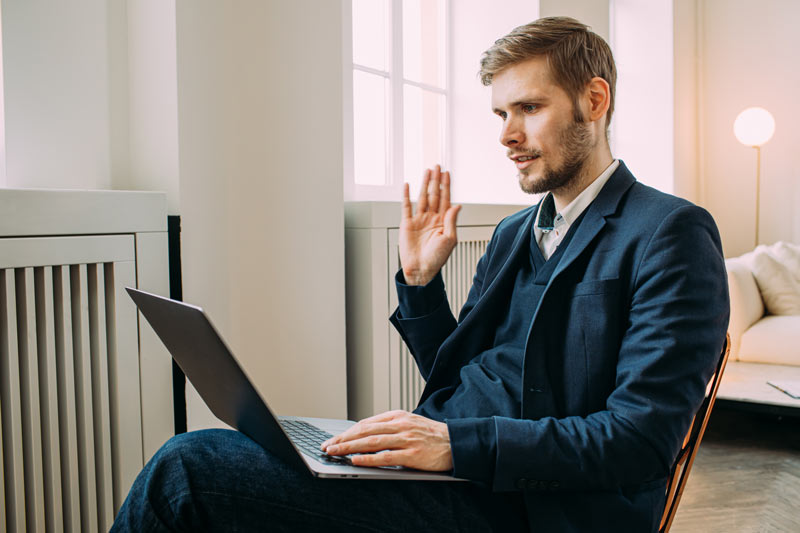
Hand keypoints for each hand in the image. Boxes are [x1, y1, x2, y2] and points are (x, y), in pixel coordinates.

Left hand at [321, 410, 452, 470]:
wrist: (456, 442)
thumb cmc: (432, 435)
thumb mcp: (409, 423)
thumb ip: (389, 427)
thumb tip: (365, 434)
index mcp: (398, 416)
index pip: (366, 423)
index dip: (347, 432)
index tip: (334, 439)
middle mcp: (400, 425)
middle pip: (365, 431)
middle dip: (343, 439)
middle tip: (327, 446)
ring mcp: (406, 439)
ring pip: (371, 442)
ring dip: (350, 447)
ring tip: (335, 452)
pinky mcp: (412, 454)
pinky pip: (386, 456)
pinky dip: (369, 458)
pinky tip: (356, 460)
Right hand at [399, 165, 460, 285]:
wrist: (421, 270)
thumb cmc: (437, 258)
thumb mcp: (450, 239)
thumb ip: (451, 220)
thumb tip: (457, 205)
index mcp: (443, 221)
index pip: (446, 199)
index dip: (446, 185)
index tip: (447, 173)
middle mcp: (431, 218)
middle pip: (434, 194)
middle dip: (436, 180)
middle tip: (437, 166)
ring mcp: (419, 220)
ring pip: (422, 197)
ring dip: (424, 183)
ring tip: (427, 171)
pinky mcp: (407, 224)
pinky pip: (406, 206)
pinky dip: (406, 195)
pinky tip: (408, 185)